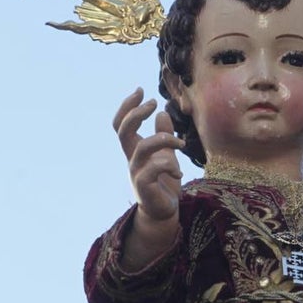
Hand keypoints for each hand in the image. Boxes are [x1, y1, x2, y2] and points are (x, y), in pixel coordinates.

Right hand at [114, 88, 183, 225]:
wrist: (163, 212)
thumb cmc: (163, 183)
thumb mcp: (166, 155)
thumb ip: (163, 135)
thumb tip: (162, 113)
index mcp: (134, 150)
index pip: (121, 124)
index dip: (126, 106)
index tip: (140, 90)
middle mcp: (131, 160)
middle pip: (123, 131)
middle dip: (136, 113)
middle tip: (153, 102)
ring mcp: (136, 174)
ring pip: (143, 148)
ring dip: (164, 140)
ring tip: (180, 145)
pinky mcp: (145, 188)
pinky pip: (154, 169)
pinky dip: (169, 166)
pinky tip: (178, 172)